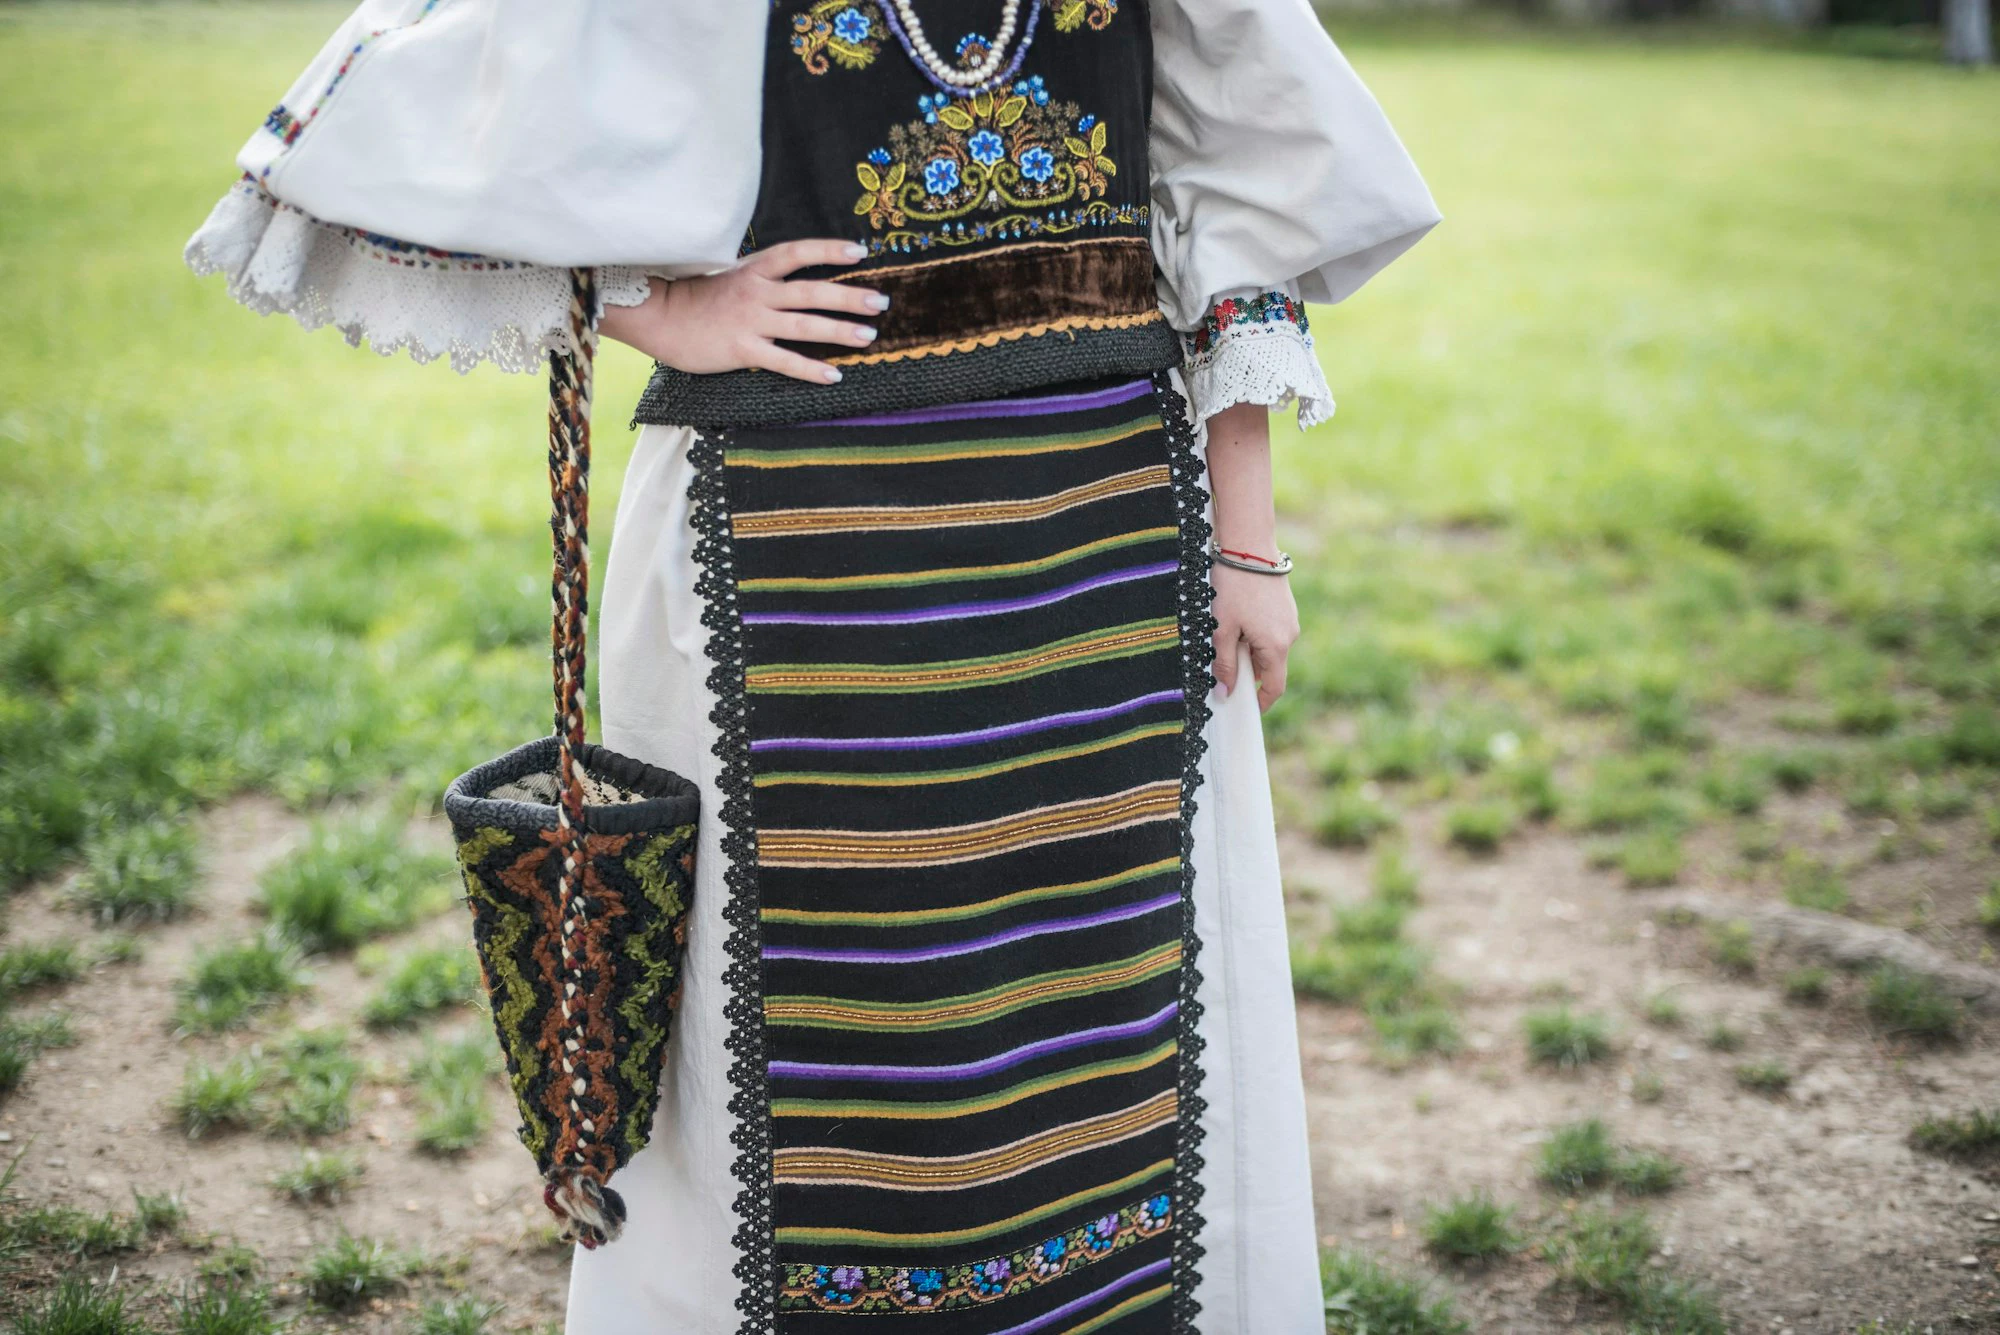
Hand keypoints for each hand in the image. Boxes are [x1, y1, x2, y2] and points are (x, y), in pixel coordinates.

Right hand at [598, 239, 890, 382]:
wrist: (661, 319)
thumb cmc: (698, 298)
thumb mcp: (732, 276)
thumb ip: (764, 276)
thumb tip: (798, 275)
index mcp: (754, 270)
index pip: (797, 253)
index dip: (828, 250)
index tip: (859, 253)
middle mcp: (756, 292)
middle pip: (811, 291)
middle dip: (849, 296)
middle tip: (881, 302)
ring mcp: (750, 321)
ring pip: (804, 325)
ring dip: (839, 330)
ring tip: (868, 336)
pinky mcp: (742, 349)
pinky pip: (784, 360)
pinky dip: (810, 369)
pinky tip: (834, 375)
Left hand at [1211, 563, 1298, 711]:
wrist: (1248, 545)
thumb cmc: (1233, 587)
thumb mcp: (1222, 629)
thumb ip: (1225, 663)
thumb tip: (1225, 691)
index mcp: (1276, 646)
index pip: (1274, 687)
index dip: (1261, 701)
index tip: (1246, 708)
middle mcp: (1289, 635)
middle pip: (1271, 667)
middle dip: (1250, 672)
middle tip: (1224, 665)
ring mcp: (1290, 619)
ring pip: (1270, 648)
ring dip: (1251, 650)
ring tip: (1227, 632)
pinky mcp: (1286, 606)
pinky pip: (1272, 631)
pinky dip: (1256, 634)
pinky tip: (1237, 617)